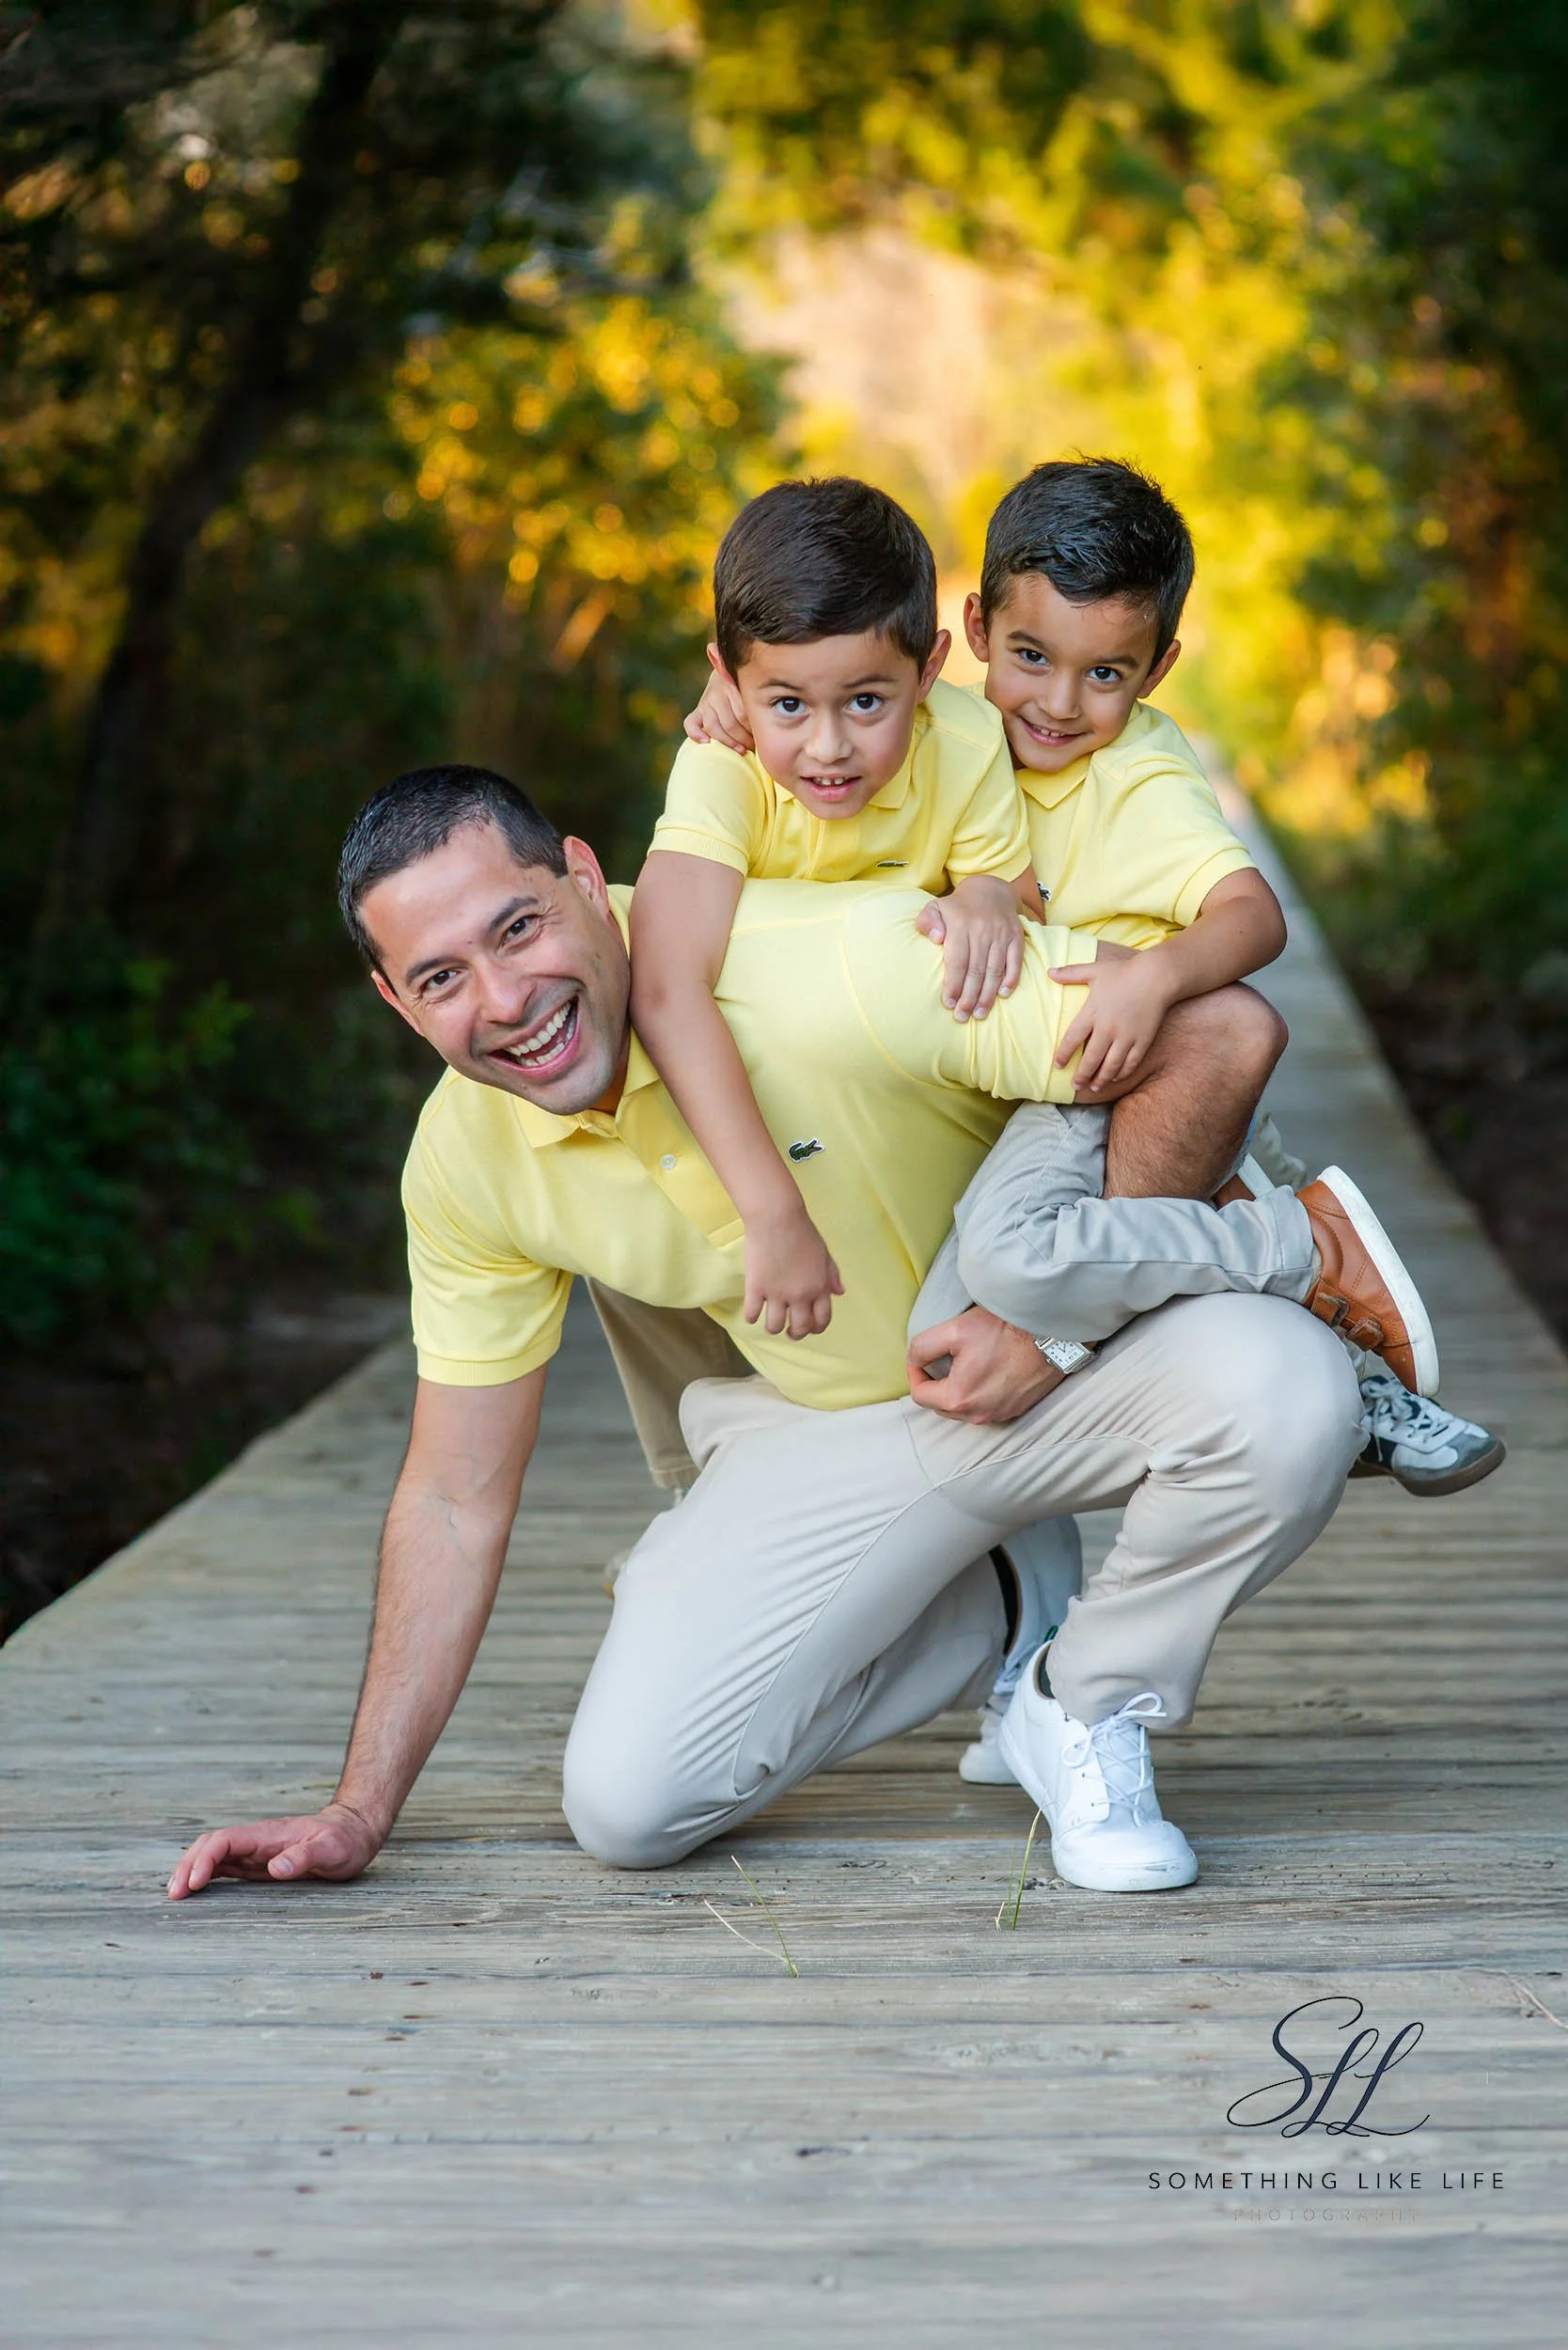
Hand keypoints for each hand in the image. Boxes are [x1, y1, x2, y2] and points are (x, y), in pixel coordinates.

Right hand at [166, 1801, 382, 1900]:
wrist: (354, 1831)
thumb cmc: (345, 1840)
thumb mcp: (332, 1848)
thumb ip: (305, 1856)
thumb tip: (275, 1868)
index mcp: (267, 1834)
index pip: (224, 1840)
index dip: (204, 1859)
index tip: (195, 1883)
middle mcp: (256, 1841)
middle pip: (209, 1845)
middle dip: (188, 1866)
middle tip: (174, 1894)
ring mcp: (255, 1852)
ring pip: (212, 1855)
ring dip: (191, 1871)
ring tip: (175, 1894)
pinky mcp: (258, 1863)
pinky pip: (225, 1867)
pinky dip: (205, 1876)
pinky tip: (195, 1890)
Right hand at [682, 646, 753, 751]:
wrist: (729, 669)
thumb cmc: (748, 681)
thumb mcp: (753, 679)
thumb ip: (754, 681)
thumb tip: (737, 664)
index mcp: (732, 683)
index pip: (743, 714)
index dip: (753, 729)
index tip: (763, 738)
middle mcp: (717, 691)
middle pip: (731, 723)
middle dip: (745, 739)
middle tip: (755, 747)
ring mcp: (706, 702)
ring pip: (714, 727)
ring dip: (728, 742)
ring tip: (741, 750)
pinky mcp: (698, 711)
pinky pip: (690, 724)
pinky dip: (696, 734)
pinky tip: (706, 743)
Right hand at [743, 1205, 842, 1338]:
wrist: (777, 1218)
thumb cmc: (802, 1231)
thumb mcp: (824, 1253)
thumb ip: (832, 1275)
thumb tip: (839, 1293)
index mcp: (819, 1287)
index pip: (822, 1320)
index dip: (816, 1329)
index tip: (809, 1328)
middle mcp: (800, 1295)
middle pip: (799, 1328)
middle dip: (795, 1334)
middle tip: (788, 1330)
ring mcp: (777, 1293)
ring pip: (774, 1327)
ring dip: (773, 1328)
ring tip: (770, 1321)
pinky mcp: (756, 1288)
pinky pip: (752, 1314)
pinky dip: (751, 1317)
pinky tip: (752, 1311)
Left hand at [906, 1307, 1063, 1423]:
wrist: (1050, 1335)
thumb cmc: (1005, 1330)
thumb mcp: (954, 1330)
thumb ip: (923, 1347)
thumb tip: (913, 1360)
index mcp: (959, 1399)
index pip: (920, 1395)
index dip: (915, 1373)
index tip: (922, 1357)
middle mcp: (979, 1415)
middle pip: (941, 1405)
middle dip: (937, 1383)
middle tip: (944, 1358)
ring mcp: (1000, 1415)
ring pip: (965, 1407)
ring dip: (959, 1389)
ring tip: (967, 1363)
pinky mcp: (1016, 1409)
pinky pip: (987, 1406)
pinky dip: (981, 1392)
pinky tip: (989, 1370)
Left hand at [915, 876, 1024, 1020]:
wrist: (990, 890)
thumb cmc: (957, 908)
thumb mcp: (935, 907)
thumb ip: (927, 921)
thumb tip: (936, 938)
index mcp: (960, 925)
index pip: (957, 961)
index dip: (953, 985)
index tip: (948, 1004)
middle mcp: (982, 930)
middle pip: (976, 970)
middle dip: (969, 997)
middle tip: (962, 1016)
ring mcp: (1001, 934)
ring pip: (995, 970)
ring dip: (988, 995)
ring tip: (980, 1014)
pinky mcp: (1016, 937)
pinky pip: (1015, 961)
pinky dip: (1011, 979)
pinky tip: (1003, 995)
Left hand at [1048, 945, 1176, 1091]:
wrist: (1157, 976)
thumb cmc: (1124, 972)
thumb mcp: (1094, 970)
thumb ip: (1071, 973)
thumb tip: (1049, 971)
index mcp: (1092, 1013)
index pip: (1072, 1040)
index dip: (1063, 1055)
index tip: (1058, 1066)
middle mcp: (1108, 1028)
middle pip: (1090, 1059)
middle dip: (1081, 1076)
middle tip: (1075, 1086)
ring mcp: (1126, 1037)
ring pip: (1110, 1066)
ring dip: (1100, 1079)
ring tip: (1094, 1087)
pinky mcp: (1142, 1041)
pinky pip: (1130, 1063)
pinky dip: (1122, 1073)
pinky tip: (1115, 1078)